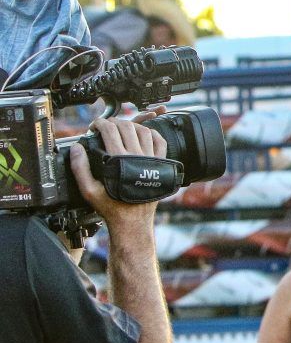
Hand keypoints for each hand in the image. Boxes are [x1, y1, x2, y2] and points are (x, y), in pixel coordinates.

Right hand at [69, 110, 168, 230]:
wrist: (133, 221)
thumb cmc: (111, 207)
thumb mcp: (88, 190)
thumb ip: (80, 168)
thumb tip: (77, 148)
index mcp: (119, 161)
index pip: (110, 131)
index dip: (100, 123)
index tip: (95, 125)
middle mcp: (137, 157)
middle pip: (127, 127)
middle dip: (114, 122)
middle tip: (106, 125)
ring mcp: (151, 160)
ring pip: (145, 131)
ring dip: (132, 125)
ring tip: (122, 128)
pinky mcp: (160, 165)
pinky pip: (160, 142)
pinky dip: (152, 133)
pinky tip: (143, 134)